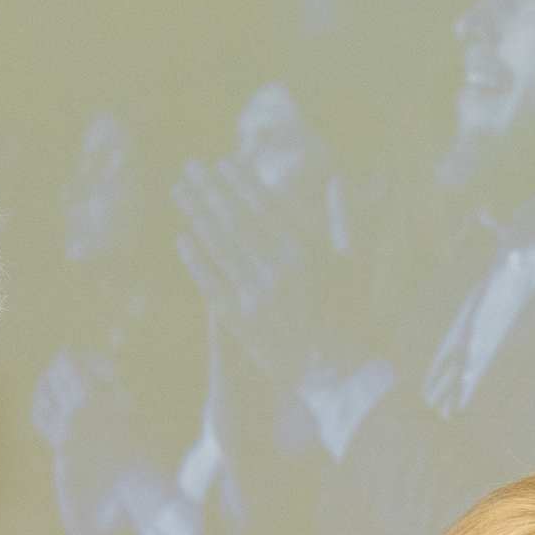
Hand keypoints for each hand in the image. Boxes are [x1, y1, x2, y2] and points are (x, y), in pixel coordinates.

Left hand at [172, 155, 360, 394]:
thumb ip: (343, 221)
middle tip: (191, 166)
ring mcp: (256, 294)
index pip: (266, 205)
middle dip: (211, 189)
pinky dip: (196, 261)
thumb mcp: (355, 264)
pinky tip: (182, 240)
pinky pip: (212, 284)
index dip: (241, 181)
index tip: (222, 162)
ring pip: (219, 246)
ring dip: (196, 215)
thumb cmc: (353, 316)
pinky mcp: (242, 320)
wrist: (340, 372)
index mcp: (306, 250)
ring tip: (179, 191)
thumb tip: (336, 182)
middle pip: (236, 219)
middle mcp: (278, 266)